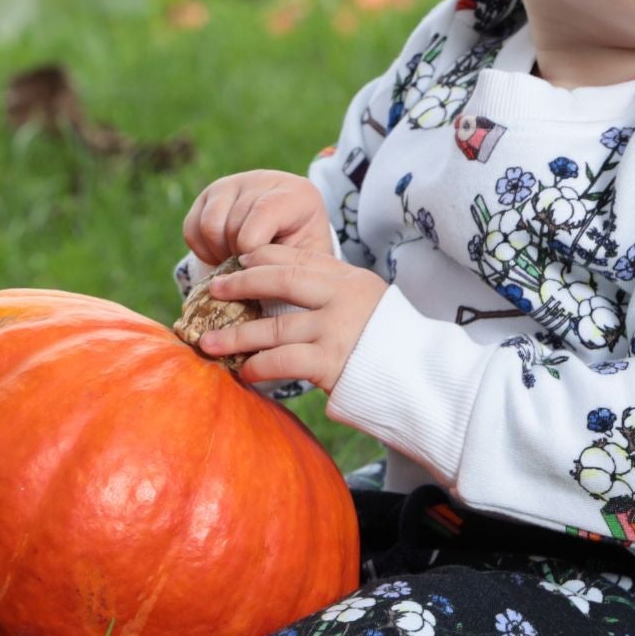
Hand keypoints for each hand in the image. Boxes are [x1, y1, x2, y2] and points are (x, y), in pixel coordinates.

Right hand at [184, 171, 333, 266]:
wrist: (291, 238)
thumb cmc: (301, 255)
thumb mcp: (307, 262)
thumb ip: (286, 267)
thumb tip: (251, 278)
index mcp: (296, 193)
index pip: (264, 212)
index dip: (254, 248)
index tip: (261, 268)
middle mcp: (264, 180)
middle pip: (233, 225)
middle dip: (239, 258)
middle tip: (251, 270)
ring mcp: (234, 183)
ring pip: (209, 226)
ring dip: (219, 254)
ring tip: (237, 264)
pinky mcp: (209, 195)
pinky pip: (191, 228)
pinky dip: (203, 251)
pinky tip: (223, 256)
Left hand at [199, 245, 386, 393]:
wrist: (426, 378)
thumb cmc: (393, 345)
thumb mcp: (369, 304)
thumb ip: (336, 295)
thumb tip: (291, 290)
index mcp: (350, 279)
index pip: (300, 257)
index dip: (265, 256)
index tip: (240, 259)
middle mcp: (342, 297)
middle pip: (282, 279)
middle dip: (243, 283)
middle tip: (214, 289)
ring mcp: (336, 328)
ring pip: (274, 326)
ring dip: (236, 335)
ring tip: (209, 343)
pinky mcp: (331, 362)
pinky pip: (282, 361)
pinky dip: (259, 366)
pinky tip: (245, 371)